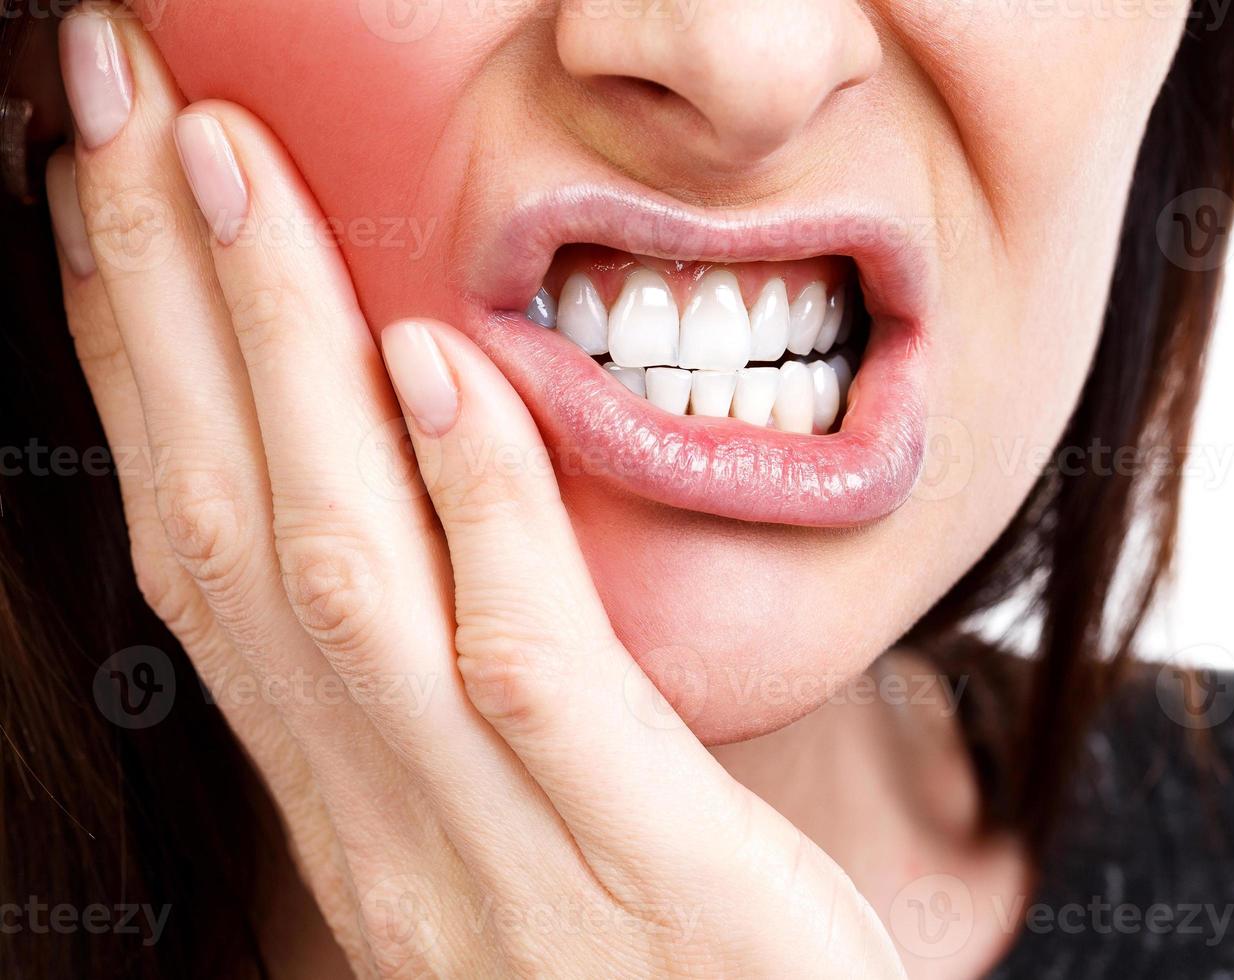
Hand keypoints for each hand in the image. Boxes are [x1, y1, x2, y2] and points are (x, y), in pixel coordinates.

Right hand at [49, 8, 904, 976]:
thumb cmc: (654, 967)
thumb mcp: (532, 828)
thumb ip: (469, 688)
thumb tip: (433, 488)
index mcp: (358, 802)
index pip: (210, 551)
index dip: (141, 364)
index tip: (106, 198)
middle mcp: (384, 822)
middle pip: (233, 527)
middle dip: (157, 304)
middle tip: (115, 103)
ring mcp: (495, 854)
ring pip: (342, 578)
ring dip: (271, 361)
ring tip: (226, 170)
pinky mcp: (641, 869)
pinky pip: (527, 669)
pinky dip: (470, 504)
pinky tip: (428, 366)